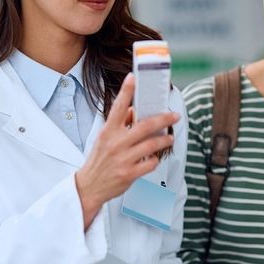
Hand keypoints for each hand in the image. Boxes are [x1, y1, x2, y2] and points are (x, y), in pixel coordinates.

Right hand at [75, 74, 178, 228]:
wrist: (89, 186)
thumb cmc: (98, 161)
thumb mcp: (103, 139)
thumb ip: (118, 124)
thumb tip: (130, 110)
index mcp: (108, 131)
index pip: (118, 107)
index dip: (126, 91)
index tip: (133, 77)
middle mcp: (116, 143)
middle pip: (145, 126)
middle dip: (163, 118)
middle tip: (174, 116)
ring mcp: (124, 158)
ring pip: (152, 144)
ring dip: (164, 140)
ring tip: (169, 138)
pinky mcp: (130, 173)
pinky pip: (151, 163)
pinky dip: (155, 159)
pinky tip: (154, 157)